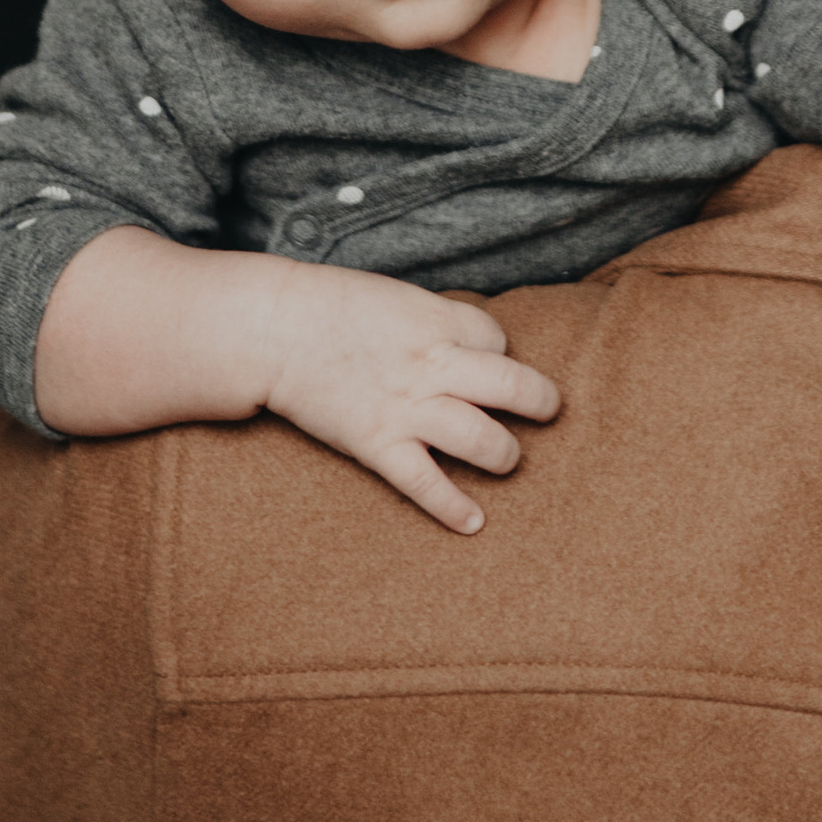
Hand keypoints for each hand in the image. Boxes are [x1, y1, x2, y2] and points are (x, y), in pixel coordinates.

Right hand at [254, 267, 561, 534]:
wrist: (273, 329)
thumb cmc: (330, 306)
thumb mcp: (395, 298)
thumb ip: (435, 322)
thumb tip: (470, 346)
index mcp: (437, 321)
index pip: (497, 341)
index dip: (497, 355)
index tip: (484, 364)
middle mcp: (432, 365)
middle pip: (511, 385)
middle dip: (540, 401)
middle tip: (548, 410)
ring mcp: (406, 407)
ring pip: (481, 438)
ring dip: (505, 454)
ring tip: (506, 460)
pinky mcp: (378, 443)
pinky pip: (425, 483)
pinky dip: (453, 508)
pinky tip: (474, 523)